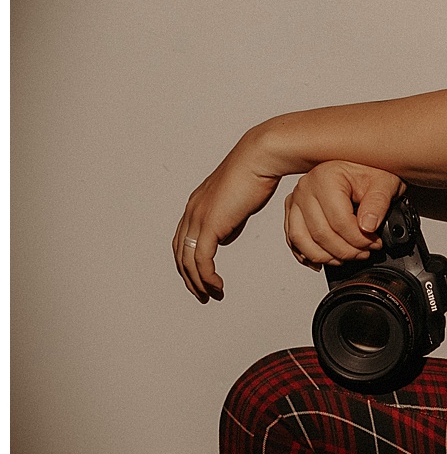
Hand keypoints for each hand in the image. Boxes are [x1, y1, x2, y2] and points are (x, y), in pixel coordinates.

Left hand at [174, 145, 280, 302]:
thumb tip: (225, 237)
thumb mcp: (238, 203)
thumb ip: (228, 222)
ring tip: (210, 294)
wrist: (260, 159)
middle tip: (201, 293)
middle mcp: (192, 211)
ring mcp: (198, 217)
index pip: (182, 241)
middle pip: (180, 254)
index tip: (200, 276)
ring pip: (188, 260)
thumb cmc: (256, 173)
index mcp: (197, 205)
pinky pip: (201, 258)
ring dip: (198, 281)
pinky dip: (207, 276)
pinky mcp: (210, 223)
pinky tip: (216, 284)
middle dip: (189, 278)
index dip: (189, 262)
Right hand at [283, 162, 402, 270]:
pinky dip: (306, 253)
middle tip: (364, 253)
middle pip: (320, 233)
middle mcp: (306, 187)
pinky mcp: (294, 209)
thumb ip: (378, 204)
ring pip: (301, 239)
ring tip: (346, 258)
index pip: (339, 222)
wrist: (361, 163)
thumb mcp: (384, 183)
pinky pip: (293, 238)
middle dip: (345, 250)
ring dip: (325, 256)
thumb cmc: (370, 169)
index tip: (374, 244)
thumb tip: (367, 227)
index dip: (359, 240)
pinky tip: (325, 258)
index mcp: (326, 177)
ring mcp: (296, 199)